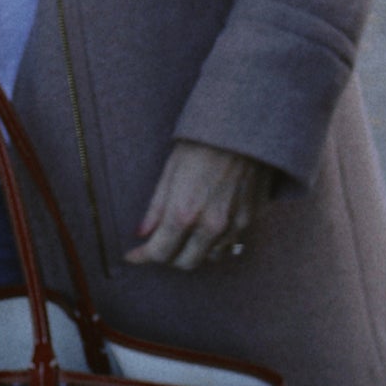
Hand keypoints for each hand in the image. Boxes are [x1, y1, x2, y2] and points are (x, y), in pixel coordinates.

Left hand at [125, 139, 272, 270]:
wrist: (246, 123)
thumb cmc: (204, 140)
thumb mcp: (171, 169)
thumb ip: (156, 207)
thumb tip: (142, 233)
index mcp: (184, 212)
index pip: (160, 253)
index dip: (142, 256)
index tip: (134, 254)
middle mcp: (210, 225)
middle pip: (185, 262)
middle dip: (169, 256)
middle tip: (160, 243)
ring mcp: (234, 224)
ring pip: (210, 256)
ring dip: (195, 250)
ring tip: (186, 233)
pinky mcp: (252, 218)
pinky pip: (231, 242)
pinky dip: (217, 241)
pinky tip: (209, 224)